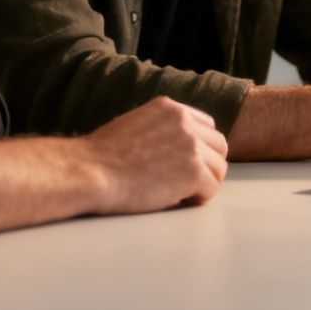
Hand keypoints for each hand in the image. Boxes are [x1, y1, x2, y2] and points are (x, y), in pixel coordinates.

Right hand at [77, 97, 228, 214]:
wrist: (90, 171)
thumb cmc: (101, 157)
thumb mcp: (134, 125)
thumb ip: (160, 129)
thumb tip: (173, 149)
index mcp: (169, 108)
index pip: (206, 125)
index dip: (200, 147)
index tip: (188, 163)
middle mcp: (184, 121)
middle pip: (219, 145)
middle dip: (208, 165)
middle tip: (190, 182)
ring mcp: (192, 145)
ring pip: (220, 168)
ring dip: (205, 183)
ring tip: (183, 194)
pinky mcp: (193, 171)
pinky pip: (211, 189)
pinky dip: (199, 198)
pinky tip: (179, 201)